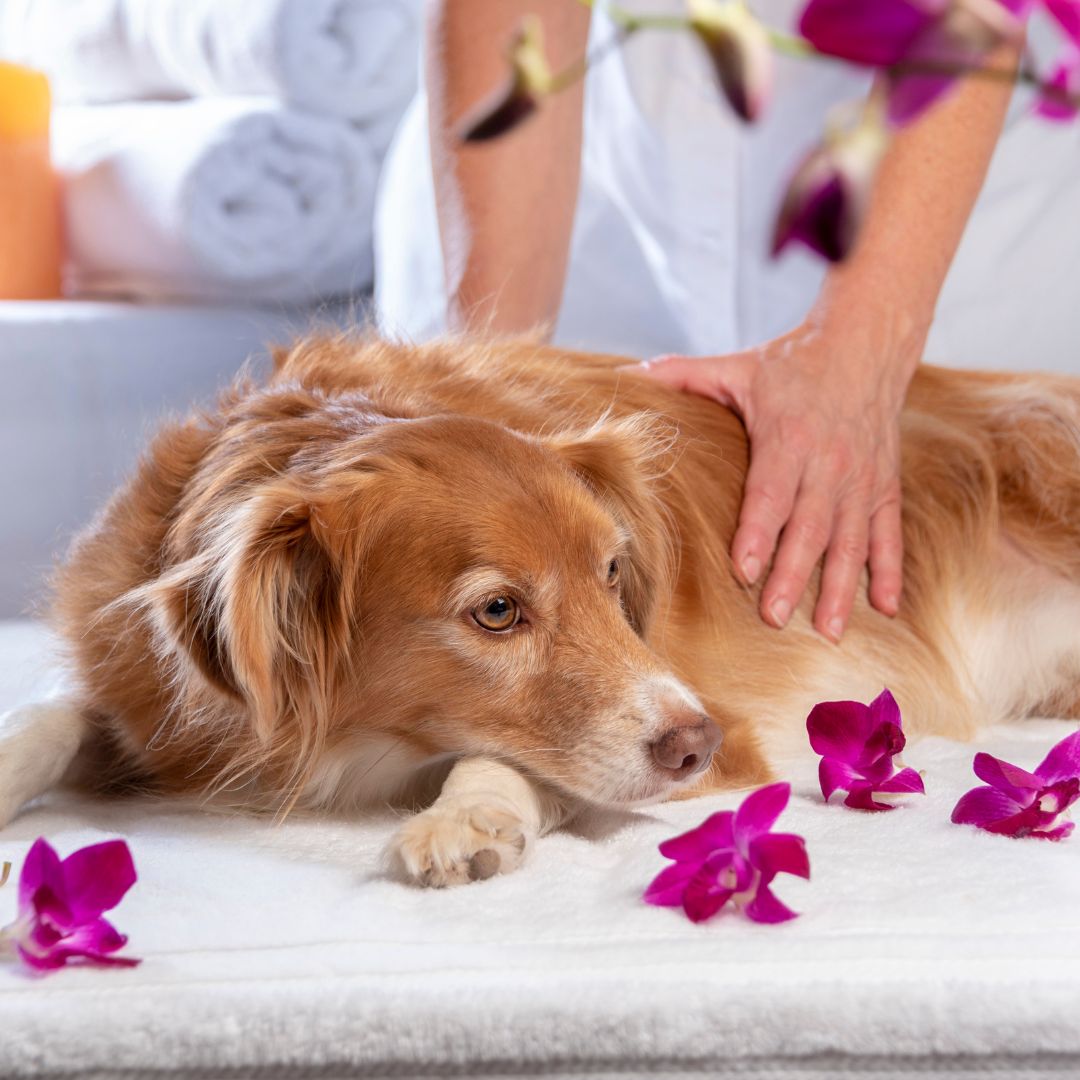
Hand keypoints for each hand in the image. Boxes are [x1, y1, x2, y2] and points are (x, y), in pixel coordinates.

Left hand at [639, 318, 918, 640]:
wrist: (866, 343)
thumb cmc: (792, 362)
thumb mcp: (738, 367)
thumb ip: (685, 376)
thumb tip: (632, 374)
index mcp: (787, 438)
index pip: (770, 494)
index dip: (757, 533)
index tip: (742, 571)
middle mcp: (828, 463)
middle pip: (809, 528)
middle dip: (792, 576)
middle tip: (772, 617)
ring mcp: (860, 478)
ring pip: (851, 540)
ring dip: (840, 587)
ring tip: (827, 631)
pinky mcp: (885, 485)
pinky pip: (889, 534)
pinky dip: (890, 571)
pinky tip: (885, 608)